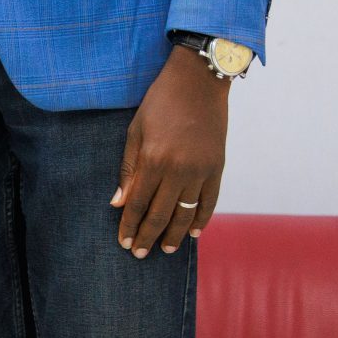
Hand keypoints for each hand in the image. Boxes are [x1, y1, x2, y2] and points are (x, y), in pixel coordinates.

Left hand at [112, 45, 230, 257]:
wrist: (198, 83)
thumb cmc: (159, 103)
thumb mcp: (135, 131)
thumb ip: (128, 168)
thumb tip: (119, 203)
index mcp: (153, 159)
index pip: (138, 202)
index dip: (130, 225)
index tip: (124, 242)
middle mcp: (178, 169)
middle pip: (160, 213)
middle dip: (148, 236)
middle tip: (139, 254)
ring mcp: (201, 170)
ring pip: (186, 212)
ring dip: (174, 233)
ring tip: (166, 250)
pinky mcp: (218, 168)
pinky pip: (210, 201)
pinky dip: (202, 219)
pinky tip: (193, 232)